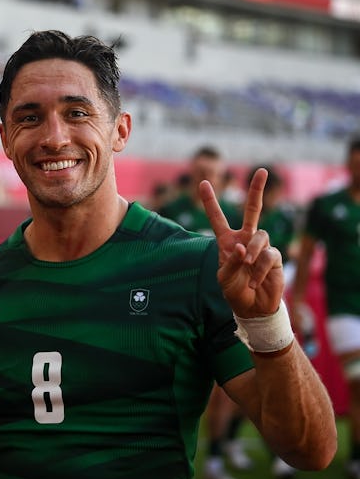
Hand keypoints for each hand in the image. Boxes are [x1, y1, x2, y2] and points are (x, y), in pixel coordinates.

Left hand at [199, 167, 283, 317]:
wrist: (253, 308)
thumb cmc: (235, 291)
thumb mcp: (224, 279)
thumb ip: (230, 262)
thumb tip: (242, 247)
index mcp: (227, 241)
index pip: (217, 218)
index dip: (210, 201)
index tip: (203, 182)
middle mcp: (245, 239)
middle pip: (252, 210)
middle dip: (256, 190)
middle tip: (262, 170)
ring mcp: (261, 246)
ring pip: (260, 236)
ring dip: (252, 251)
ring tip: (247, 266)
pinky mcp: (275, 257)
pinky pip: (269, 255)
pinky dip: (260, 268)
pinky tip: (255, 281)